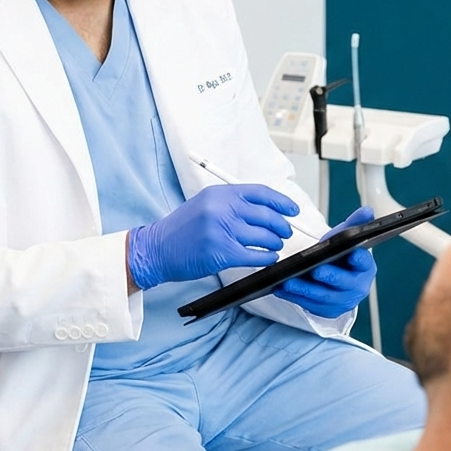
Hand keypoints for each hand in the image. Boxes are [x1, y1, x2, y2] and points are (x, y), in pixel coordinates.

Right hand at [128, 183, 299, 290]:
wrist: (157, 248)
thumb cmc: (182, 229)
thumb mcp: (205, 204)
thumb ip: (232, 203)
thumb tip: (266, 210)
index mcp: (220, 193)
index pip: (261, 193)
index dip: (282, 202)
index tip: (293, 211)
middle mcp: (222, 208)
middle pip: (267, 215)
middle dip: (282, 226)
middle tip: (286, 232)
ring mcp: (222, 230)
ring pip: (265, 236)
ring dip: (275, 243)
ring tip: (275, 245)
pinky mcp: (222, 253)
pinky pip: (256, 255)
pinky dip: (267, 257)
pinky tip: (268, 257)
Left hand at [274, 206, 376, 317]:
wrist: (334, 276)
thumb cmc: (340, 256)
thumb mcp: (346, 238)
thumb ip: (355, 223)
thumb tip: (367, 210)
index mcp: (365, 267)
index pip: (365, 263)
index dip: (360, 259)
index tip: (353, 253)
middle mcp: (357, 287)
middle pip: (343, 283)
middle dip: (330, 276)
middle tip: (316, 270)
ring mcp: (342, 301)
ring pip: (323, 296)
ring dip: (305, 290)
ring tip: (289, 280)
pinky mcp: (326, 310)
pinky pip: (309, 305)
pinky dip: (294, 298)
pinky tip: (281, 288)